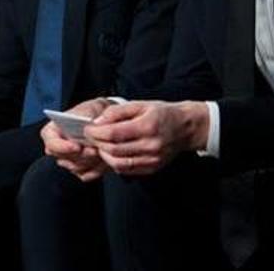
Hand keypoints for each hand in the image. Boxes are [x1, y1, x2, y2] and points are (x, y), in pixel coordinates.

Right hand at [42, 98, 112, 181]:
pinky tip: (105, 158)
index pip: (50, 142)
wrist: (106, 122)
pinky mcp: (79, 170)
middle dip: (82, 156)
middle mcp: (57, 148)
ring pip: (76, 168)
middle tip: (96, 149)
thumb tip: (88, 124)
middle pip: (63, 159)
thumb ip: (86, 115)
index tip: (77, 146)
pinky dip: (97, 168)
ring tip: (103, 151)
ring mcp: (67, 160)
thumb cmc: (94, 113)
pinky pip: (86, 175)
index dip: (62, 147)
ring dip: (91, 161)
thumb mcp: (91, 108)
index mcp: (53, 131)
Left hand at [84, 100, 208, 175]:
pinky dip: (115, 163)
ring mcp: (152, 159)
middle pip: (114, 150)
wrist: (185, 128)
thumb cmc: (163, 113)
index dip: (96, 133)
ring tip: (101, 146)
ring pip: (118, 163)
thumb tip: (98, 121)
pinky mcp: (152, 168)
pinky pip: (127, 170)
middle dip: (97, 144)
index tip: (88, 129)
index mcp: (147, 126)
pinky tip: (113, 153)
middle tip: (91, 137)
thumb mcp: (141, 104)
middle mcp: (151, 145)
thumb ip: (118, 112)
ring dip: (105, 156)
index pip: (114, 134)